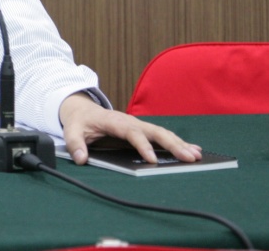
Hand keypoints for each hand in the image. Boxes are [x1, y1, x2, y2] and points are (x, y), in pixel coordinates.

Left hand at [58, 93, 201, 164]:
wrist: (82, 108)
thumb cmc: (79, 120)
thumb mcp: (72, 130)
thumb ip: (75, 143)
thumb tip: (80, 159)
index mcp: (115, 122)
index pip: (132, 133)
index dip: (142, 146)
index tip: (151, 159)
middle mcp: (131, 122)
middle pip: (155, 131)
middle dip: (172, 144)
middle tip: (189, 157)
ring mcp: (138, 125)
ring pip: (162, 133)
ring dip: (180, 143)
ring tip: (196, 155)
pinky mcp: (142, 129)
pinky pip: (162, 135)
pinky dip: (178, 142)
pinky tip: (194, 149)